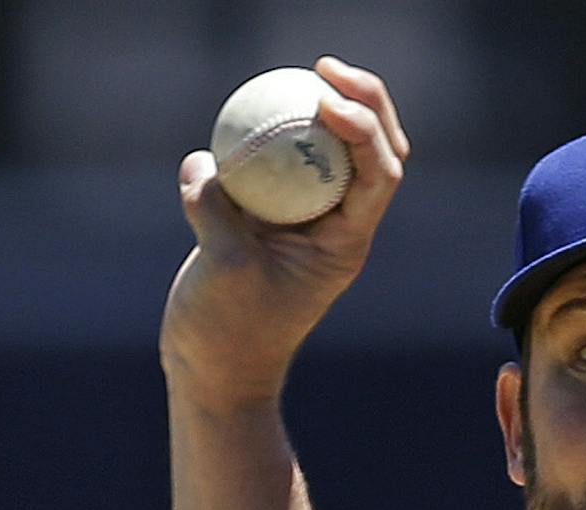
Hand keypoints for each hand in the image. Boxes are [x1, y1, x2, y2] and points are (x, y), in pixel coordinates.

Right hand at [160, 57, 409, 409]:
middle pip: (373, 151)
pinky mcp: (266, 214)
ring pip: (329, 149)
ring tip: (295, 74)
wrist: (215, 368)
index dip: (366, 126)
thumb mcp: (223, 268)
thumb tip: (205, 162)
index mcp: (346, 242)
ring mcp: (303, 217)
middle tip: (323, 65)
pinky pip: (274, 158)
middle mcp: (335, 225)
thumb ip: (216, 209)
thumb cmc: (229, 332)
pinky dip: (264, 130)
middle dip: (363, 100)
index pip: (380, 174)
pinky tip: (241, 114)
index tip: (325, 98)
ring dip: (320, 106)